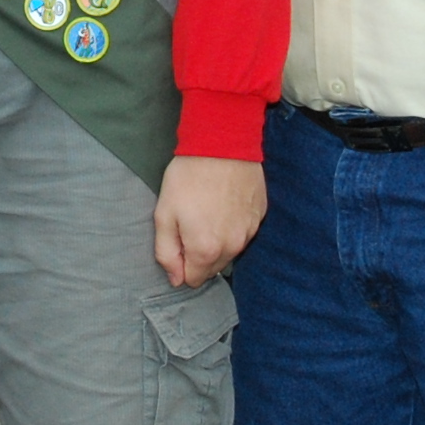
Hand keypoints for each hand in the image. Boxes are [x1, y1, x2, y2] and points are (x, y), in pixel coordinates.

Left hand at [153, 154, 265, 287]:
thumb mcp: (164, 214)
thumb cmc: (187, 178)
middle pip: (213, 268)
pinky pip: (243, 233)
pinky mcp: (260, 216)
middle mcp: (232, 248)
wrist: (222, 144)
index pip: (193, 279)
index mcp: (205, 250)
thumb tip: (176, 279)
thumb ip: (166, 252)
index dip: (181, 264)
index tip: (178, 240)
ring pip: (230, 252)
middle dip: (200, 255)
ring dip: (218, 241)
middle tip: (191, 223)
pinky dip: (233, 226)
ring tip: (208, 211)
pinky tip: (224, 204)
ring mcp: (250, 232)